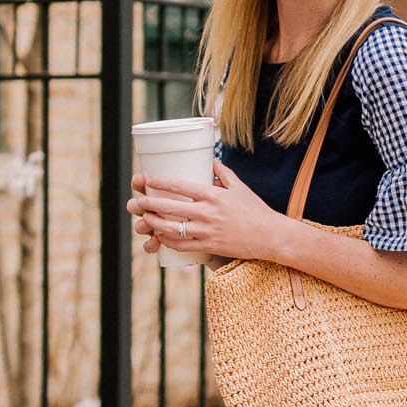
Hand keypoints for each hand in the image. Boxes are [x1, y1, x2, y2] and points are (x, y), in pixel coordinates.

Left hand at [127, 161, 285, 263]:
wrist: (270, 236)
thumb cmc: (256, 210)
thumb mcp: (240, 187)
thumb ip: (223, 173)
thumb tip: (210, 160)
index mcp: (213, 195)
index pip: (179, 185)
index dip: (158, 182)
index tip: (145, 179)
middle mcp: (207, 213)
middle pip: (169, 207)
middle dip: (149, 203)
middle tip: (136, 201)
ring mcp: (207, 231)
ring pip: (171, 228)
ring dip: (154, 224)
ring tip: (144, 219)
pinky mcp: (209, 246)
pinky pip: (182, 245)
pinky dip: (168, 241)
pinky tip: (160, 237)